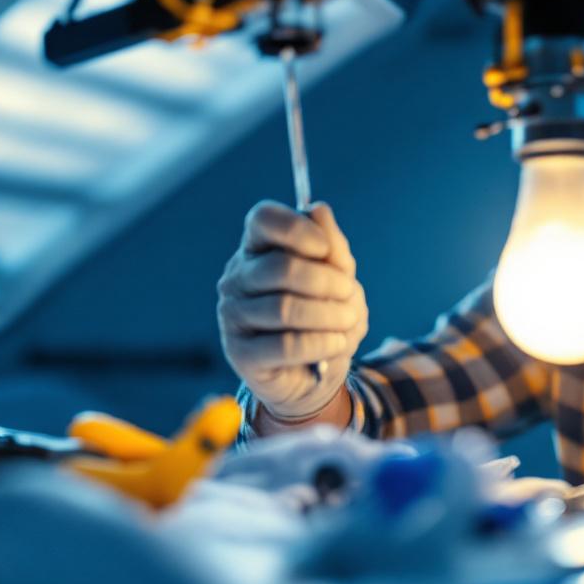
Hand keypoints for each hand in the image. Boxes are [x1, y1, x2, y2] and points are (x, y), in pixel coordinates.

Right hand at [217, 200, 367, 420]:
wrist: (315, 374)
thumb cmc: (324, 316)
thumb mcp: (339, 278)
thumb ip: (331, 246)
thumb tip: (318, 209)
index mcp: (258, 249)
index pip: (261, 220)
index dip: (297, 229)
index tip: (326, 250)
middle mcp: (237, 277)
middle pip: (281, 268)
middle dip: (327, 282)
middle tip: (350, 293)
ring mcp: (233, 315)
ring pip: (284, 308)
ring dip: (329, 315)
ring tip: (349, 320)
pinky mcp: (240, 353)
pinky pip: (285, 345)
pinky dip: (321, 343)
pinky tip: (337, 343)